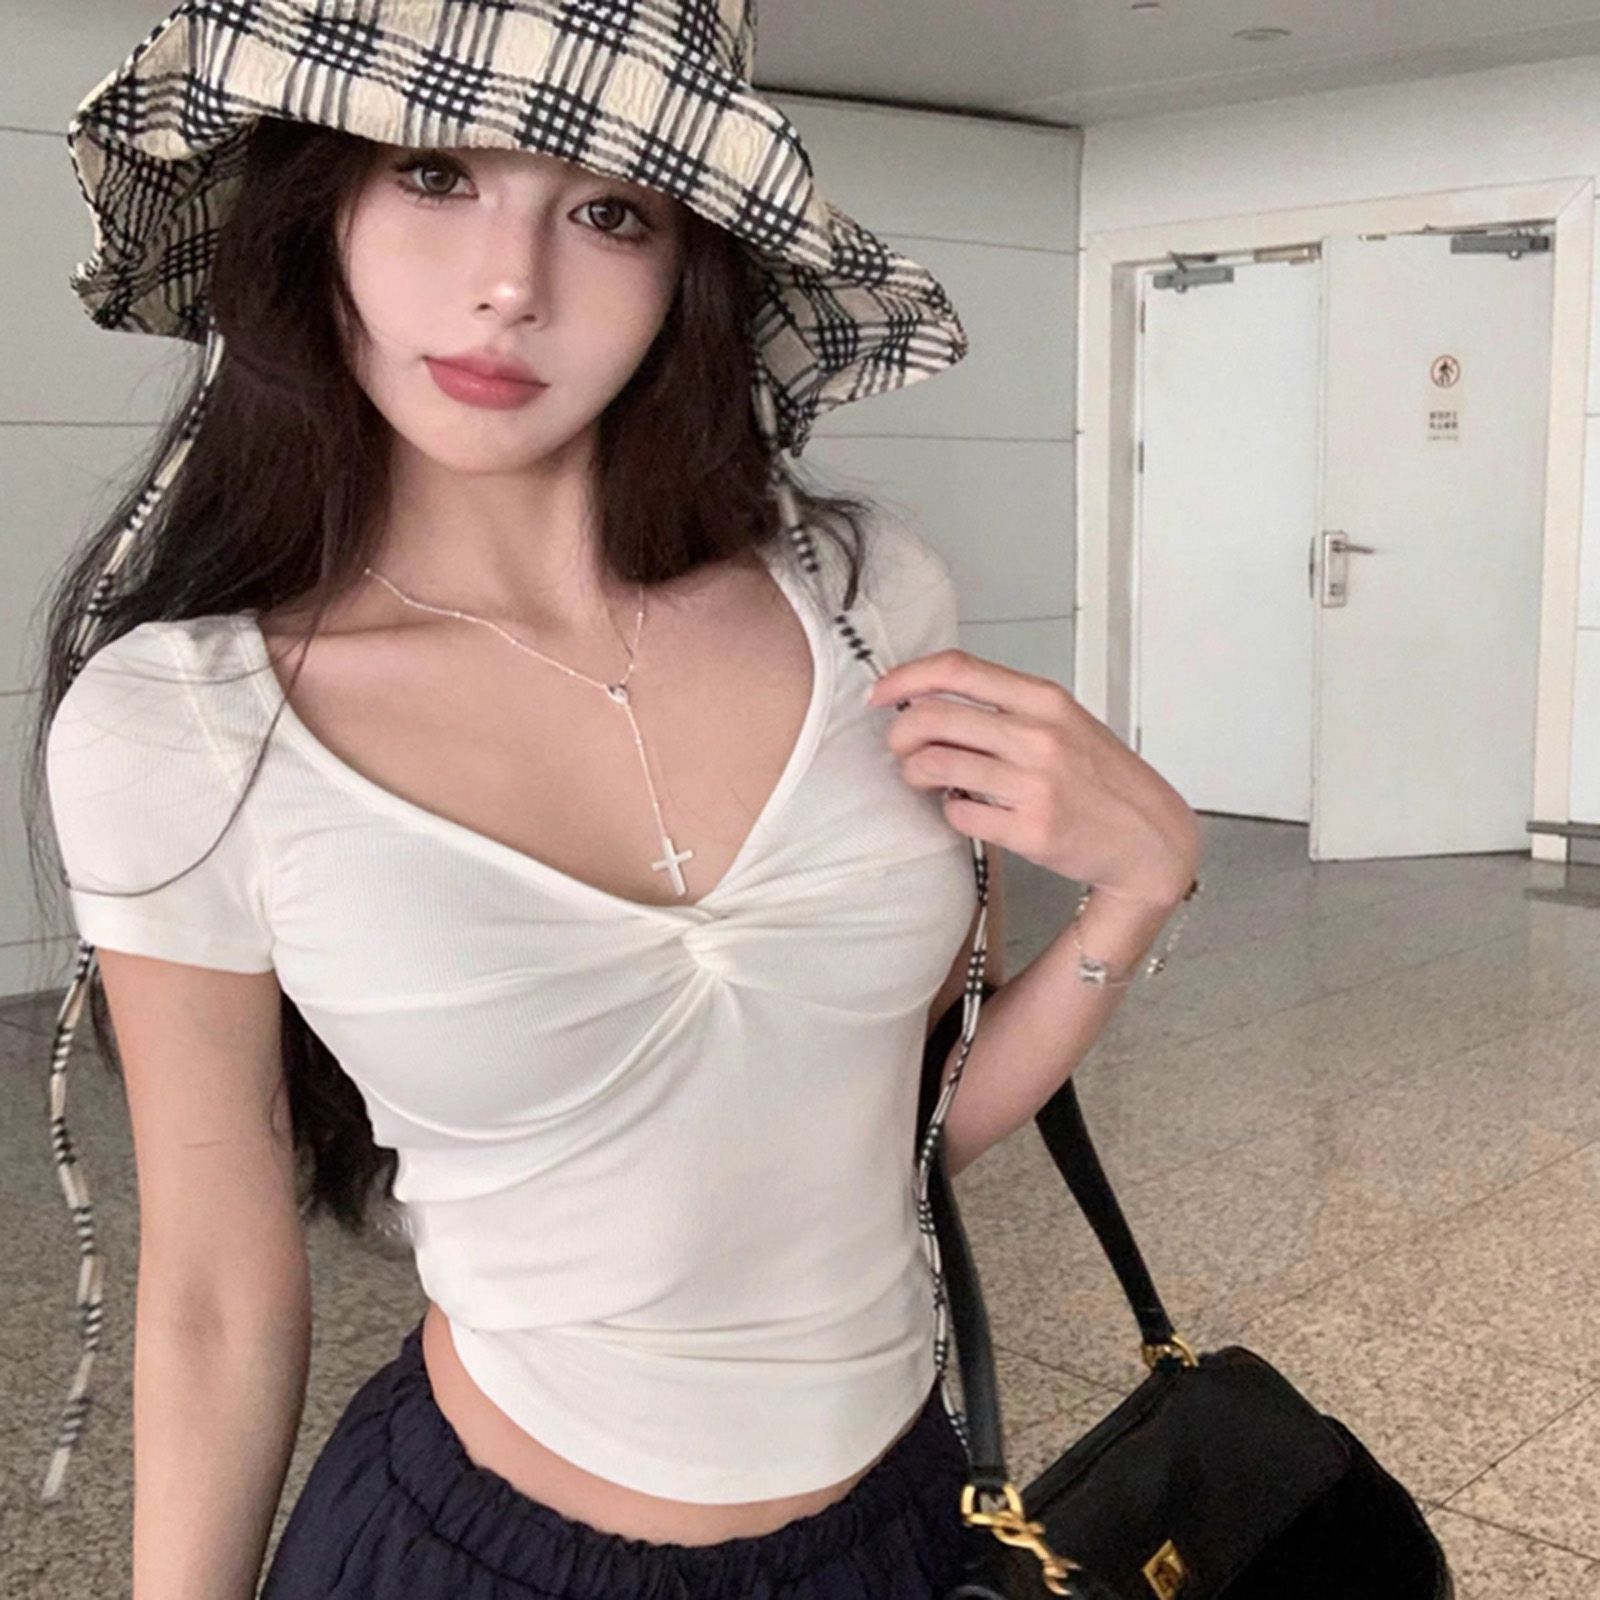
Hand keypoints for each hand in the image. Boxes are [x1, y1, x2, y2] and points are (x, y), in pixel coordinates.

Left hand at [866, 649, 1199, 903]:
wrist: (1148, 837)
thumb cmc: (1100, 778)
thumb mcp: (1064, 722)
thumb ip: (1006, 707)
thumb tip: (929, 702)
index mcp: (1045, 700)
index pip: (957, 670)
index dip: (906, 678)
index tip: (881, 694)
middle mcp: (1039, 737)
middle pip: (933, 718)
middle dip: (899, 734)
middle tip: (901, 749)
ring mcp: (1034, 785)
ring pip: (934, 766)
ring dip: (915, 773)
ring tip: (925, 778)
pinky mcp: (1029, 830)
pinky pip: (957, 814)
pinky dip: (950, 811)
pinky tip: (967, 809)